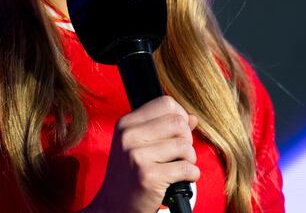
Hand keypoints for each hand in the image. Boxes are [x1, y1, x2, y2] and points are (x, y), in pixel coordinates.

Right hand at [84, 96, 199, 212]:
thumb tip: (192, 118)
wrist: (113, 206)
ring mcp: (137, 156)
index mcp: (126, 124)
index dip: (180, 116)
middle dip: (186, 139)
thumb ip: (163, 128)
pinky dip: (192, 175)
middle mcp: (129, 136)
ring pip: (184, 146)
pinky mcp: (148, 176)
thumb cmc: (129, 174)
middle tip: (179, 154)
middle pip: (178, 123)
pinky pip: (186, 168)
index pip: (165, 103)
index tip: (179, 132)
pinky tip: (181, 180)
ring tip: (178, 168)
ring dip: (189, 159)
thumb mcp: (138, 145)